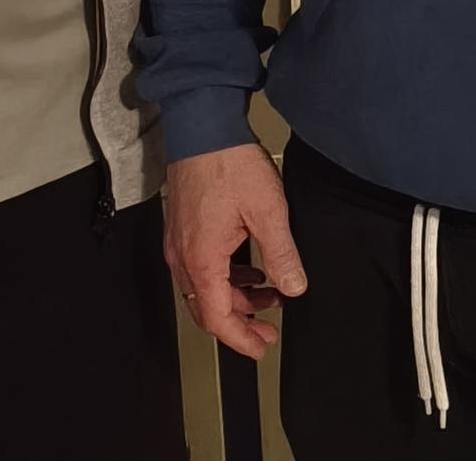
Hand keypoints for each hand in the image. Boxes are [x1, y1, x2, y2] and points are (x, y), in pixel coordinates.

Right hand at [164, 144, 306, 360]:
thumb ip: (283, 254)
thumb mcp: (269, 211)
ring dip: (236, 297)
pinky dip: (228, 276)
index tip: (260, 348)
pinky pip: (202, 267)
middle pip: (207, 307)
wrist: (203, 127)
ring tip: (270, 295)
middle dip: (239, 323)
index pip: (216, 316)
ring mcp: (180, 242)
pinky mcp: (184, 228)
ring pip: (205, 288)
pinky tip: (252, 268)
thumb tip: (294, 286)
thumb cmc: (229, 163)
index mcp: (202, 258)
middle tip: (268, 331)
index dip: (240, 339)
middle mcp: (184, 256)